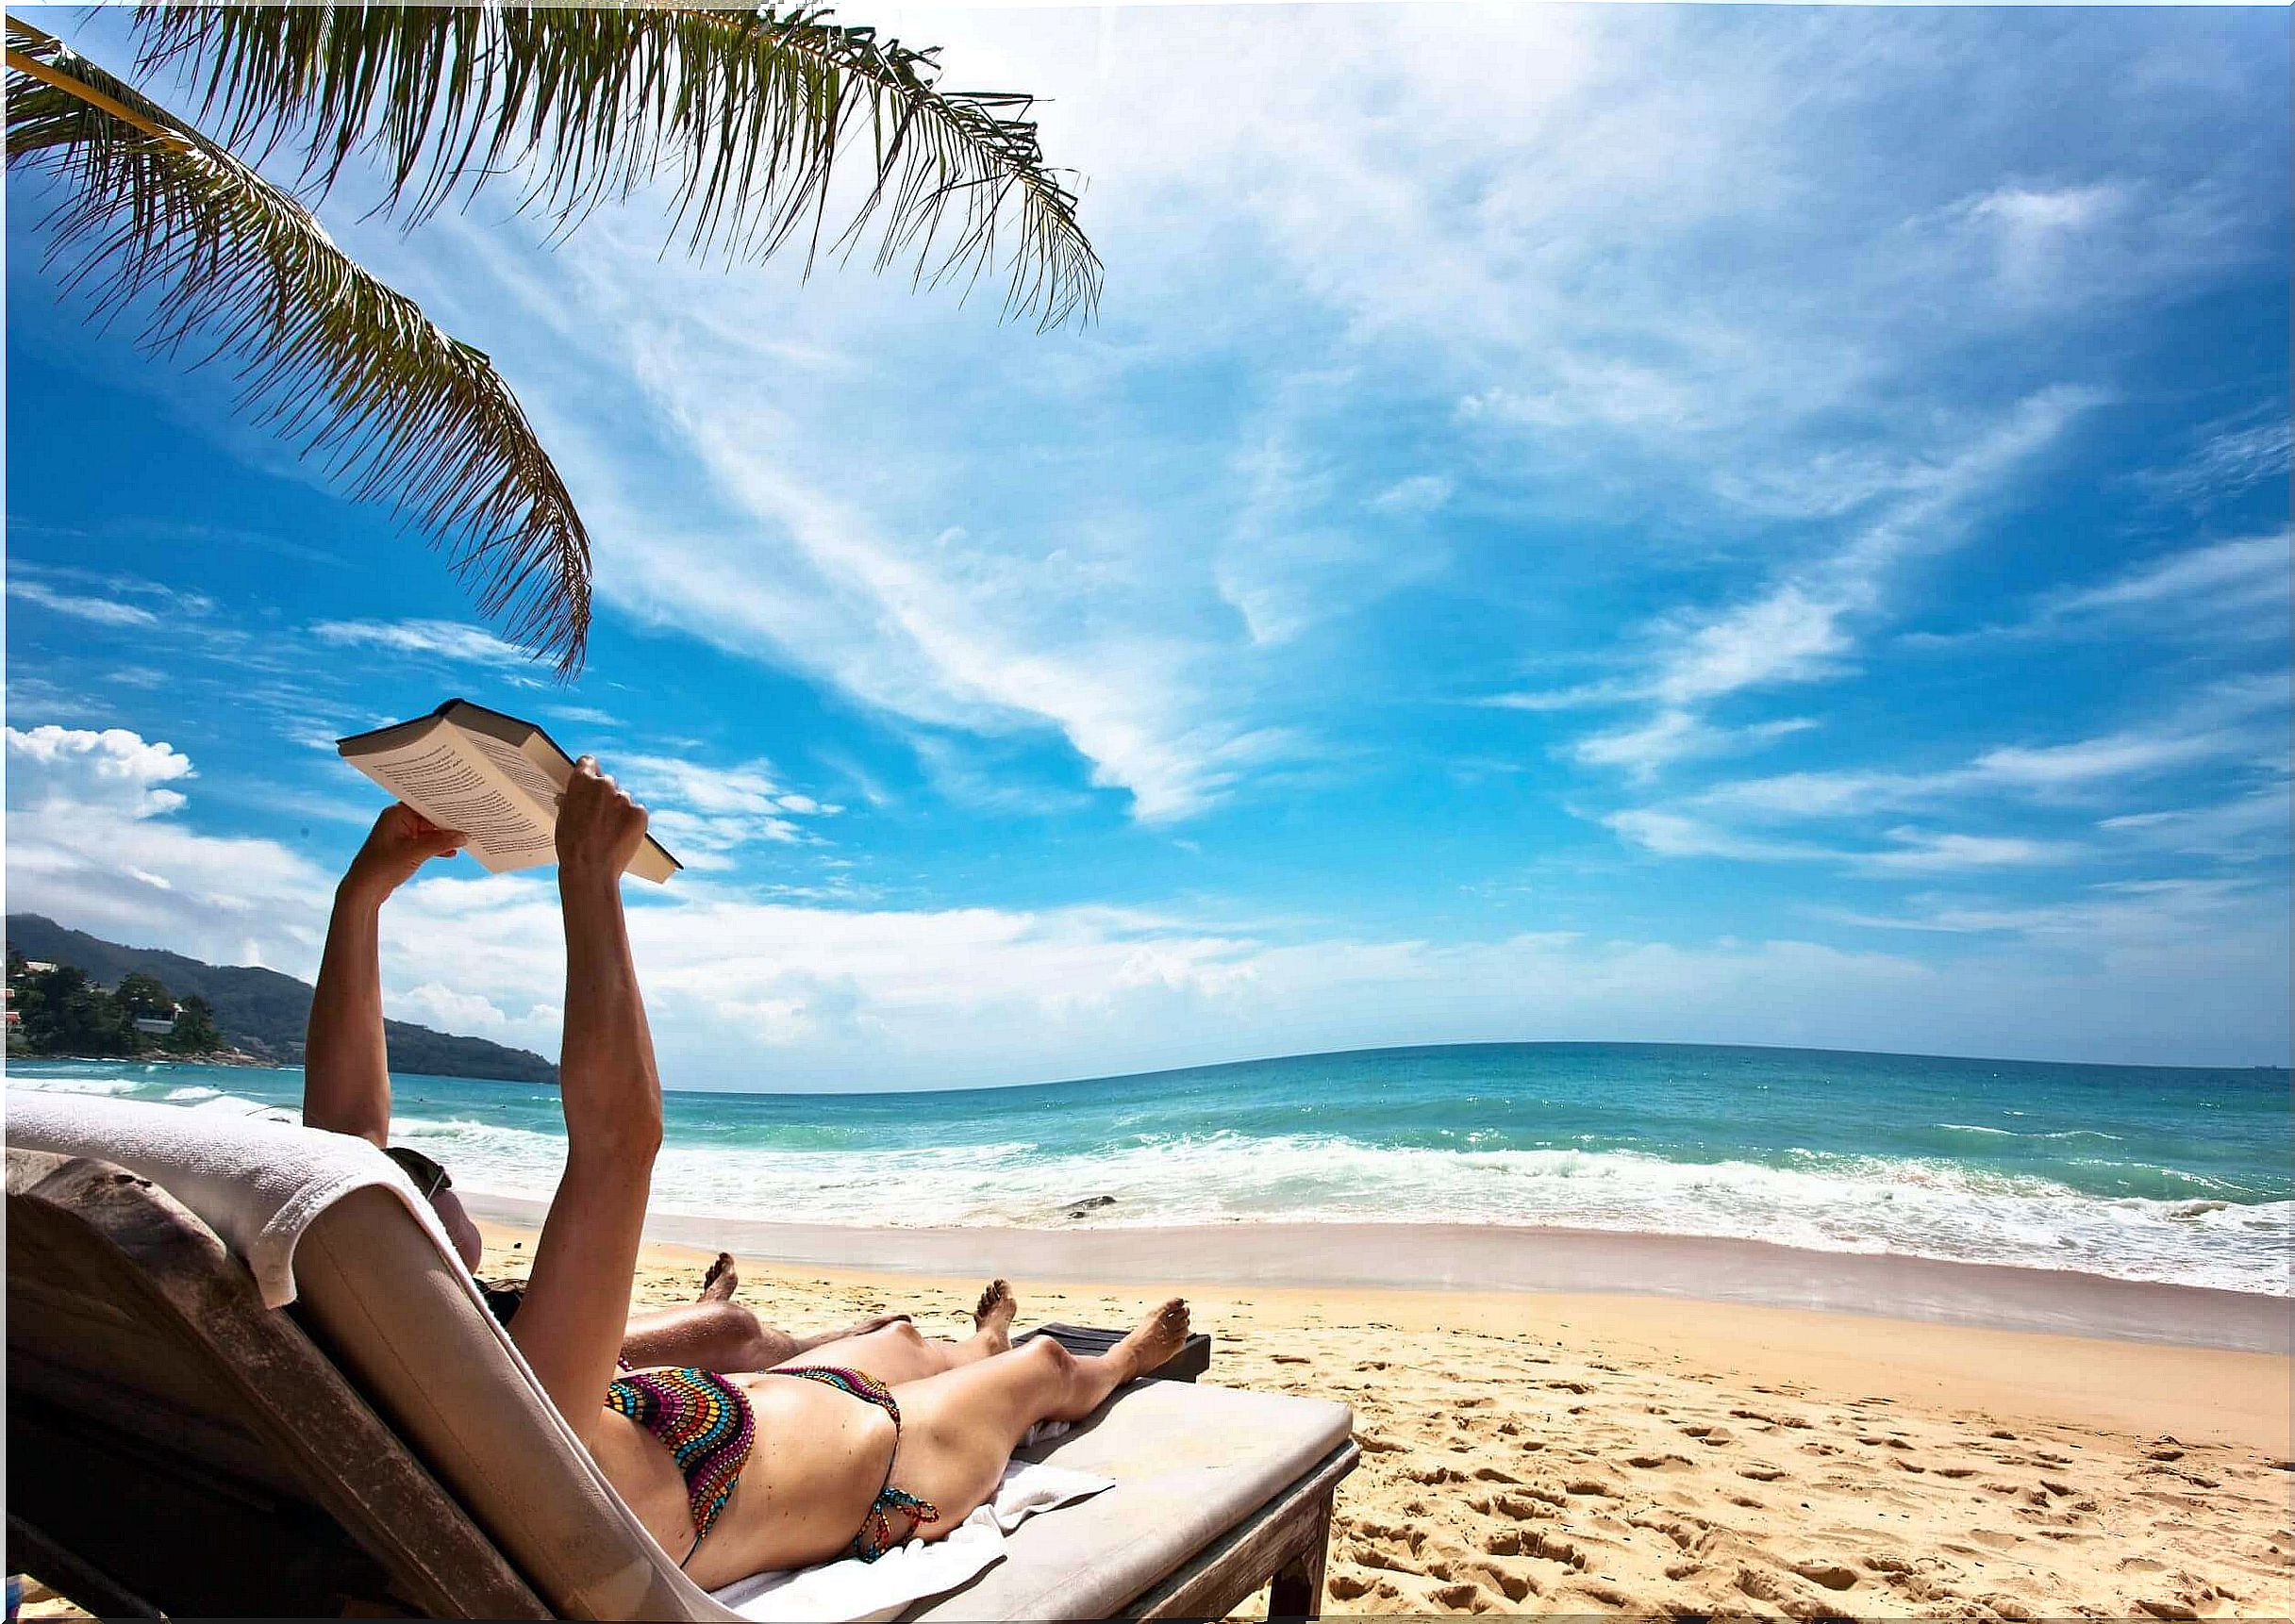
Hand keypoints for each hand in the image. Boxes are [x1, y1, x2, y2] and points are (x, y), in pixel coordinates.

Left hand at [343, 804, 464, 902]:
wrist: (363, 890)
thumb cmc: (382, 867)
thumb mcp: (415, 853)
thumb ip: (440, 843)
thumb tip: (463, 837)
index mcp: (396, 814)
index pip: (425, 803)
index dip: (444, 805)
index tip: (464, 807)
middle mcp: (398, 820)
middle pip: (429, 817)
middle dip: (447, 823)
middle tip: (469, 823)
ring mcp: (401, 834)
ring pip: (429, 831)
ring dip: (444, 837)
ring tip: (465, 838)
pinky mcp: (404, 848)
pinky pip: (425, 843)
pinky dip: (437, 847)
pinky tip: (452, 852)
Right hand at [555, 756, 647, 884]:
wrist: (590, 869)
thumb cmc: (571, 846)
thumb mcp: (563, 817)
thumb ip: (571, 800)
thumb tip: (572, 795)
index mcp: (582, 781)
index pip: (588, 762)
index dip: (588, 771)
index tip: (589, 777)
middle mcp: (605, 785)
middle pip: (607, 782)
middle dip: (603, 794)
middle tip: (598, 813)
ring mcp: (624, 798)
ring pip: (623, 798)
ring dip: (618, 808)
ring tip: (608, 830)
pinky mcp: (640, 812)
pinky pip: (636, 811)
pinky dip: (631, 821)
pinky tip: (621, 834)